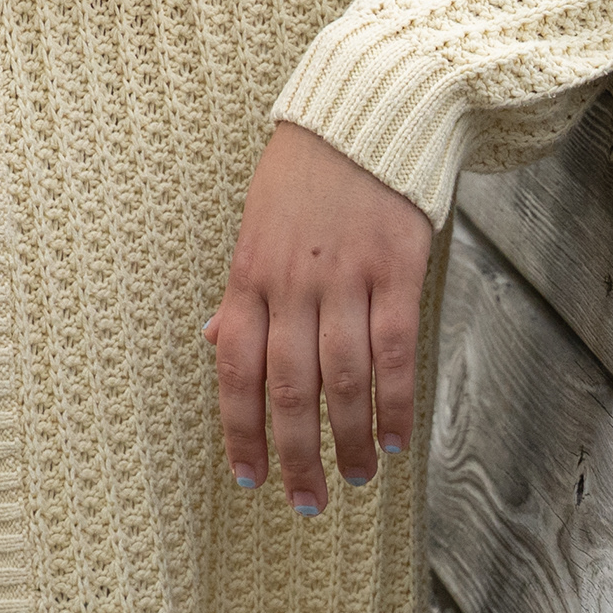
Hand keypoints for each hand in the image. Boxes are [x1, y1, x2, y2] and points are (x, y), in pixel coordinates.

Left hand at [205, 121, 433, 513]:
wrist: (366, 110)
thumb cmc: (308, 175)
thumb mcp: (257, 226)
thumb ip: (242, 291)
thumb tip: (216, 341)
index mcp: (249, 273)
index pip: (235, 367)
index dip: (240, 428)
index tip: (248, 477)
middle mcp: (291, 281)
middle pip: (287, 386)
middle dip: (294, 454)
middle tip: (306, 502)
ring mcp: (344, 276)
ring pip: (342, 377)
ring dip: (350, 438)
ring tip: (356, 476)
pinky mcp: (395, 267)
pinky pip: (392, 349)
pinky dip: (394, 401)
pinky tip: (396, 436)